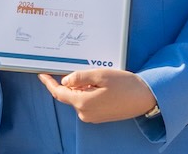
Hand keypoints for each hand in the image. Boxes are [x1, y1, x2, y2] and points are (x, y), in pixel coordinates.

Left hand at [37, 69, 156, 123]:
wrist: (145, 98)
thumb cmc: (125, 85)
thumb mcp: (99, 75)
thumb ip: (79, 77)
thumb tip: (65, 81)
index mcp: (83, 103)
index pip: (59, 93)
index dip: (49, 83)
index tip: (42, 75)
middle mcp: (86, 113)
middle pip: (69, 95)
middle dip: (73, 82)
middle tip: (86, 71)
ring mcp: (93, 117)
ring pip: (78, 98)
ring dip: (82, 87)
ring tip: (99, 78)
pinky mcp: (100, 116)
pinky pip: (87, 102)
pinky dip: (88, 93)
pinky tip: (101, 86)